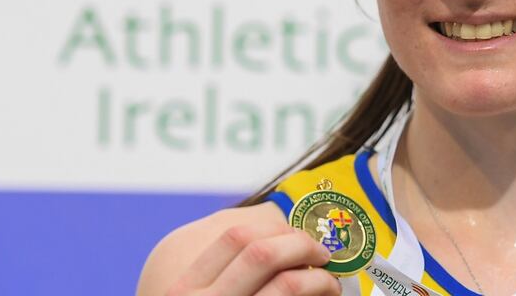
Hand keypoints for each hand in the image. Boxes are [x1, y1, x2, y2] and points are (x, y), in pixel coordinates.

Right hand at [165, 220, 342, 295]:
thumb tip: (272, 235)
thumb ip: (219, 271)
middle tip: (322, 251)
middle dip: (300, 245)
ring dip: (318, 278)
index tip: (296, 233)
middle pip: (262, 253)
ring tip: (331, 282)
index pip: (234, 236)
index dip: (275, 229)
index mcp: (184, 286)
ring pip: (287, 284)